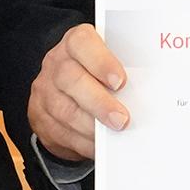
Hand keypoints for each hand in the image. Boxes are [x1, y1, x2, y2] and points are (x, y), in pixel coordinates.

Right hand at [30, 23, 128, 162]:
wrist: (63, 91)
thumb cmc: (95, 74)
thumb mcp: (107, 63)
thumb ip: (123, 71)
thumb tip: (149, 91)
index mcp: (75, 43)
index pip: (82, 43)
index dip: (101, 62)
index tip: (121, 81)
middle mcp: (56, 63)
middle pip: (71, 80)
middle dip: (99, 103)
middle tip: (121, 119)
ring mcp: (45, 90)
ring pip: (65, 111)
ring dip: (92, 127)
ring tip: (113, 136)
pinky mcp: (40, 117)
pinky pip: (60, 133)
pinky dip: (83, 142)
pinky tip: (99, 146)